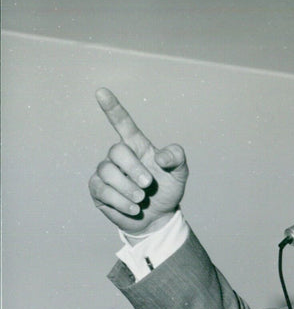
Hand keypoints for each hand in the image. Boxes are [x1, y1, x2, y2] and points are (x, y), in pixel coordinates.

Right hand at [89, 88, 187, 235]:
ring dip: (127, 187)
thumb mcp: (180, 173)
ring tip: (141, 199)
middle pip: (117, 151)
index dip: (112, 108)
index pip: (122, 123)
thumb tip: (159, 158)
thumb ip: (177, 158)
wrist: (159, 217)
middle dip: (134, 169)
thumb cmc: (167, 190)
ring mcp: (106, 172)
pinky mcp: (98, 190)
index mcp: (137, 146)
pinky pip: (102, 190)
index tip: (101, 91)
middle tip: (149, 185)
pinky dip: (121, 201)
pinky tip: (134, 208)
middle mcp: (119, 156)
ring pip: (107, 171)